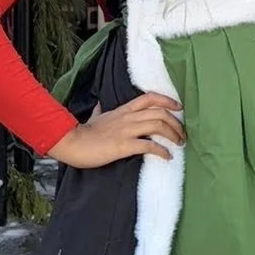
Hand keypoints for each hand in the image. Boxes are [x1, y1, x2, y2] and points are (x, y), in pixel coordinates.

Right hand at [48, 93, 180, 167]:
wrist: (72, 143)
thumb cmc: (84, 133)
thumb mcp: (95, 117)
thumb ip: (100, 110)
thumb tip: (99, 104)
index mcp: (123, 110)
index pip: (149, 98)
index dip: (167, 100)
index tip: (178, 107)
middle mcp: (128, 117)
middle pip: (159, 112)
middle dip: (175, 122)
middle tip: (182, 134)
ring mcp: (126, 130)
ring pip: (158, 125)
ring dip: (173, 134)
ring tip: (179, 143)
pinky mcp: (124, 145)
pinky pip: (148, 145)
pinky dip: (161, 150)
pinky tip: (167, 156)